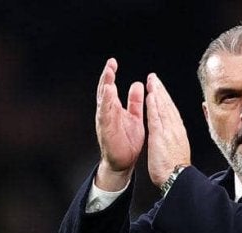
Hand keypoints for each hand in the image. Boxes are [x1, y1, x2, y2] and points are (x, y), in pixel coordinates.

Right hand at [94, 58, 144, 190]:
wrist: (124, 162)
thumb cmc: (128, 140)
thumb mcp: (134, 116)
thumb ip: (134, 101)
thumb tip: (138, 84)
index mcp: (114, 109)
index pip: (111, 88)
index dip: (110, 75)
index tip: (112, 62)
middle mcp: (107, 113)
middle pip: (104, 92)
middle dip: (106, 78)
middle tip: (109, 65)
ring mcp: (105, 123)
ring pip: (103, 103)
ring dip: (105, 91)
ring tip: (108, 78)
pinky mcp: (107, 132)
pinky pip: (105, 118)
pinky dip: (106, 108)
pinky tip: (108, 98)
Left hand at [145, 73, 190, 186]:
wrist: (177, 179)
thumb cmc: (176, 171)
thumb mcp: (178, 152)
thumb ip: (175, 142)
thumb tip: (174, 138)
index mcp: (178, 133)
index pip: (171, 112)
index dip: (165, 100)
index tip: (160, 90)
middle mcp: (175, 129)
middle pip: (168, 106)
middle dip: (161, 91)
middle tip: (155, 78)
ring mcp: (168, 132)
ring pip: (163, 108)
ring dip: (157, 93)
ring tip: (152, 81)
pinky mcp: (160, 136)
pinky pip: (156, 117)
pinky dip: (154, 105)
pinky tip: (150, 96)